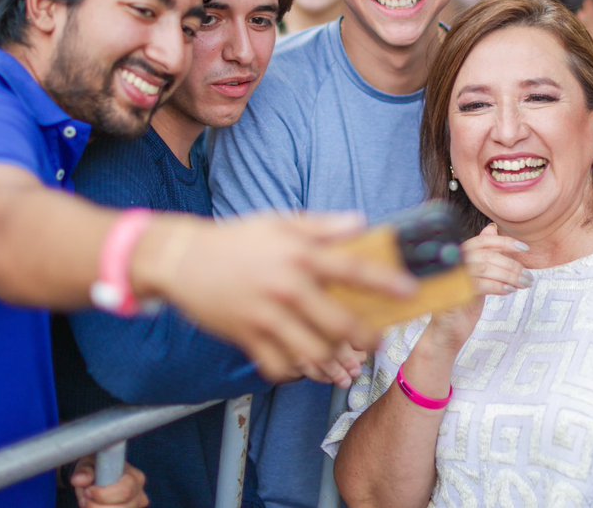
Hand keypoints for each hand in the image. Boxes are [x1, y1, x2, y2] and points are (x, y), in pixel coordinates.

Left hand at [70, 457, 148, 507]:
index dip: (104, 494)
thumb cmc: (96, 470)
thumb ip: (85, 471)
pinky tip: (94, 507)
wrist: (98, 480)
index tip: (88, 491)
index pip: (126, 491)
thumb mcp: (88, 464)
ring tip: (88, 503)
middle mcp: (139, 496)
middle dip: (97, 507)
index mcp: (136, 478)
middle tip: (84, 499)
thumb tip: (79, 479)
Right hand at [143, 213, 417, 382]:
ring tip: (343, 362)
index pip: (352, 268)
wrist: (182, 259)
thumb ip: (323, 225)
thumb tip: (361, 222)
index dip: (385, 282)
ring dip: (333, 362)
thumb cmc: (236, 238)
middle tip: (375, 341)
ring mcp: (266, 315)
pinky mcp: (246, 337)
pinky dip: (296, 371)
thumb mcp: (280, 222)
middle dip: (365, 338)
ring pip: (312, 352)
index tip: (410, 292)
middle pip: (339, 323)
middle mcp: (286, 287)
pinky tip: (303, 366)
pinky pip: (279, 366)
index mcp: (299, 254)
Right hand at [426, 223, 529, 351]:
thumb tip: (492, 228)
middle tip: (528, 276)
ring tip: (523, 284)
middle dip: (512, 265)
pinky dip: (497, 286)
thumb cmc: (463, 304)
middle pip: (486, 255)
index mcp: (457, 256)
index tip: (524, 248)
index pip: (482, 241)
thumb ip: (483, 255)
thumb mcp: (476, 277)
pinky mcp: (452, 295)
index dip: (504, 242)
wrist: (447, 332)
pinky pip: (479, 285)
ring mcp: (450, 278)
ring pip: (485, 268)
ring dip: (509, 275)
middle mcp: (451, 263)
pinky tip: (509, 291)